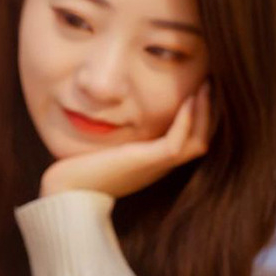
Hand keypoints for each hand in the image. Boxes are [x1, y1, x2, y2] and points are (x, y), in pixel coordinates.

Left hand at [40, 81, 211, 199]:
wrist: (66, 192)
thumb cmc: (78, 171)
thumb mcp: (104, 148)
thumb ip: (115, 135)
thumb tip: (106, 112)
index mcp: (152, 163)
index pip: (187, 140)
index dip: (197, 118)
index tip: (195, 91)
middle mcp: (159, 166)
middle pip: (200, 140)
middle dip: (207, 112)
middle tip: (208, 83)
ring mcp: (155, 166)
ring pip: (197, 141)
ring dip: (203, 112)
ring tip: (205, 86)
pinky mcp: (146, 161)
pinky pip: (178, 141)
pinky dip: (187, 120)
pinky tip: (187, 99)